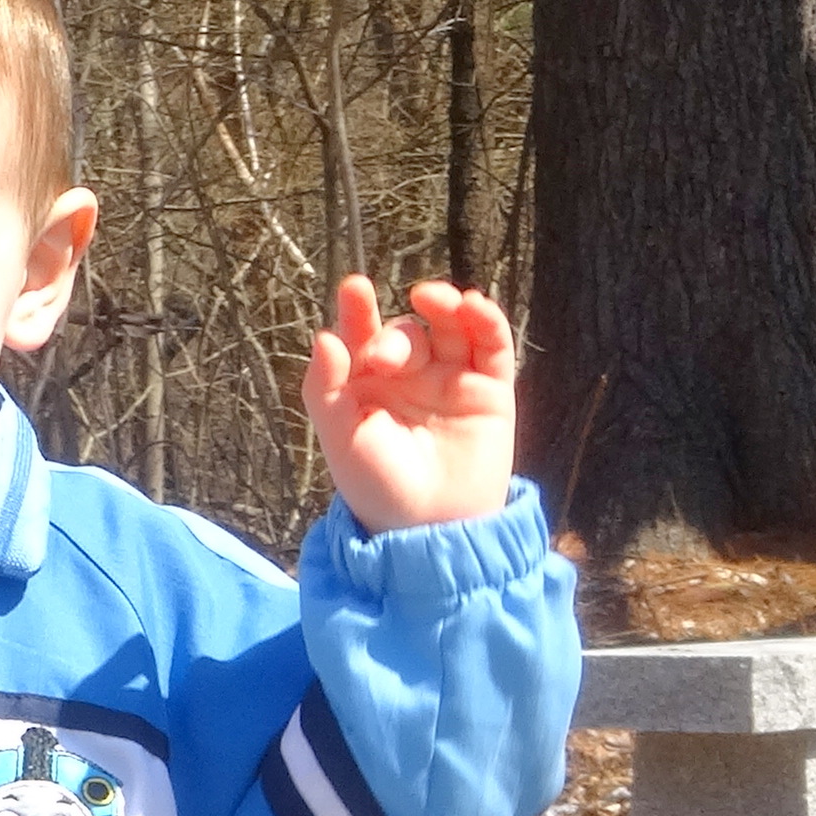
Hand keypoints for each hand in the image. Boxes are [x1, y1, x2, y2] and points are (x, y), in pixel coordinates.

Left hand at [303, 277, 518, 534]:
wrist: (433, 527)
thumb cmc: (379, 487)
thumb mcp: (342, 439)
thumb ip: (326, 389)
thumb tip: (323, 337)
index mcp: (369, 386)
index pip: (362, 337)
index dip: (358, 311)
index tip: (354, 288)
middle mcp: (410, 377)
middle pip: (406, 334)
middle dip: (396, 339)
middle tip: (383, 361)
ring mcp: (451, 379)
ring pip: (449, 327)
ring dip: (443, 306)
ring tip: (432, 298)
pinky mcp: (490, 388)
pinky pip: (491, 345)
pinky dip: (485, 321)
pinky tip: (473, 306)